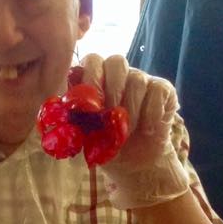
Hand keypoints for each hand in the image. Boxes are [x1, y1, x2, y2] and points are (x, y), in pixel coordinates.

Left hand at [79, 54, 188, 208]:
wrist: (134, 163)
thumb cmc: (105, 145)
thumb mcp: (84, 136)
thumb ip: (73, 121)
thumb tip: (59, 115)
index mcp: (96, 79)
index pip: (91, 60)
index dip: (90, 77)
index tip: (89, 104)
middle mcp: (118, 75)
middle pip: (117, 61)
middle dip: (112, 90)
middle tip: (109, 116)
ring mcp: (142, 80)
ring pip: (138, 79)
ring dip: (130, 110)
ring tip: (126, 133)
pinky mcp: (163, 90)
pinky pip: (158, 91)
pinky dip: (151, 113)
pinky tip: (147, 130)